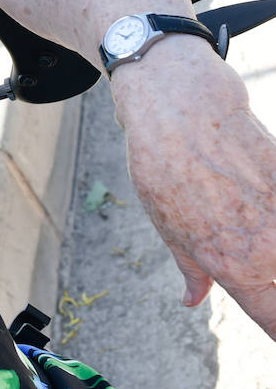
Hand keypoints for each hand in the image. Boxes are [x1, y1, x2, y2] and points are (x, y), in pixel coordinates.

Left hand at [113, 41, 275, 338]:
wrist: (181, 105)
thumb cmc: (163, 165)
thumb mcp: (168, 223)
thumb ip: (193, 267)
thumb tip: (193, 300)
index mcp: (233, 265)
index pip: (275, 319)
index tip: (274, 323)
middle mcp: (267, 246)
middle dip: (275, 285)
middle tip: (264, 277)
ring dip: (274, 251)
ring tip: (250, 228)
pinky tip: (263, 208)